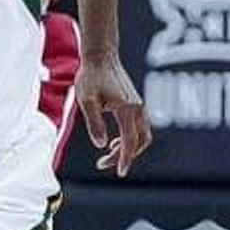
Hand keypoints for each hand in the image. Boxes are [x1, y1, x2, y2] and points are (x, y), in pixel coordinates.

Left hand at [75, 53, 152, 176]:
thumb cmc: (91, 77)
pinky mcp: (135, 104)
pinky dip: (130, 139)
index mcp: (128, 109)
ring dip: (128, 148)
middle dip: (125, 156)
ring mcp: (138, 106)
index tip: (119, 172)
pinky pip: (139, 128)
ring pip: (142, 135)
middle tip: (103, 164)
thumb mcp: (87, 101)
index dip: (124, 158)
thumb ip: (94, 123)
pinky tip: (113, 141)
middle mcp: (138, 108)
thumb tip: (100, 144)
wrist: (101, 57)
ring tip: (107, 155)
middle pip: (140, 141)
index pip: (130, 141)